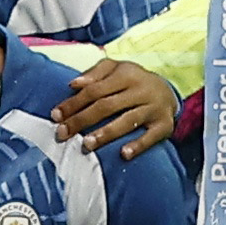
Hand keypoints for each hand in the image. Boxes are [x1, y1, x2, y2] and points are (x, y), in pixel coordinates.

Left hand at [51, 59, 179, 154]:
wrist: (169, 92)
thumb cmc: (133, 81)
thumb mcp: (116, 69)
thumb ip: (95, 73)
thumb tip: (73, 84)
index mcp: (127, 74)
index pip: (95, 89)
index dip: (74, 103)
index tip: (56, 116)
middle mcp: (141, 90)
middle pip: (107, 105)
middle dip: (82, 120)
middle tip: (63, 134)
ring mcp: (154, 108)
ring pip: (127, 121)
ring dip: (105, 133)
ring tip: (86, 144)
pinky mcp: (164, 125)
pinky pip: (151, 136)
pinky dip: (138, 145)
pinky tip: (123, 154)